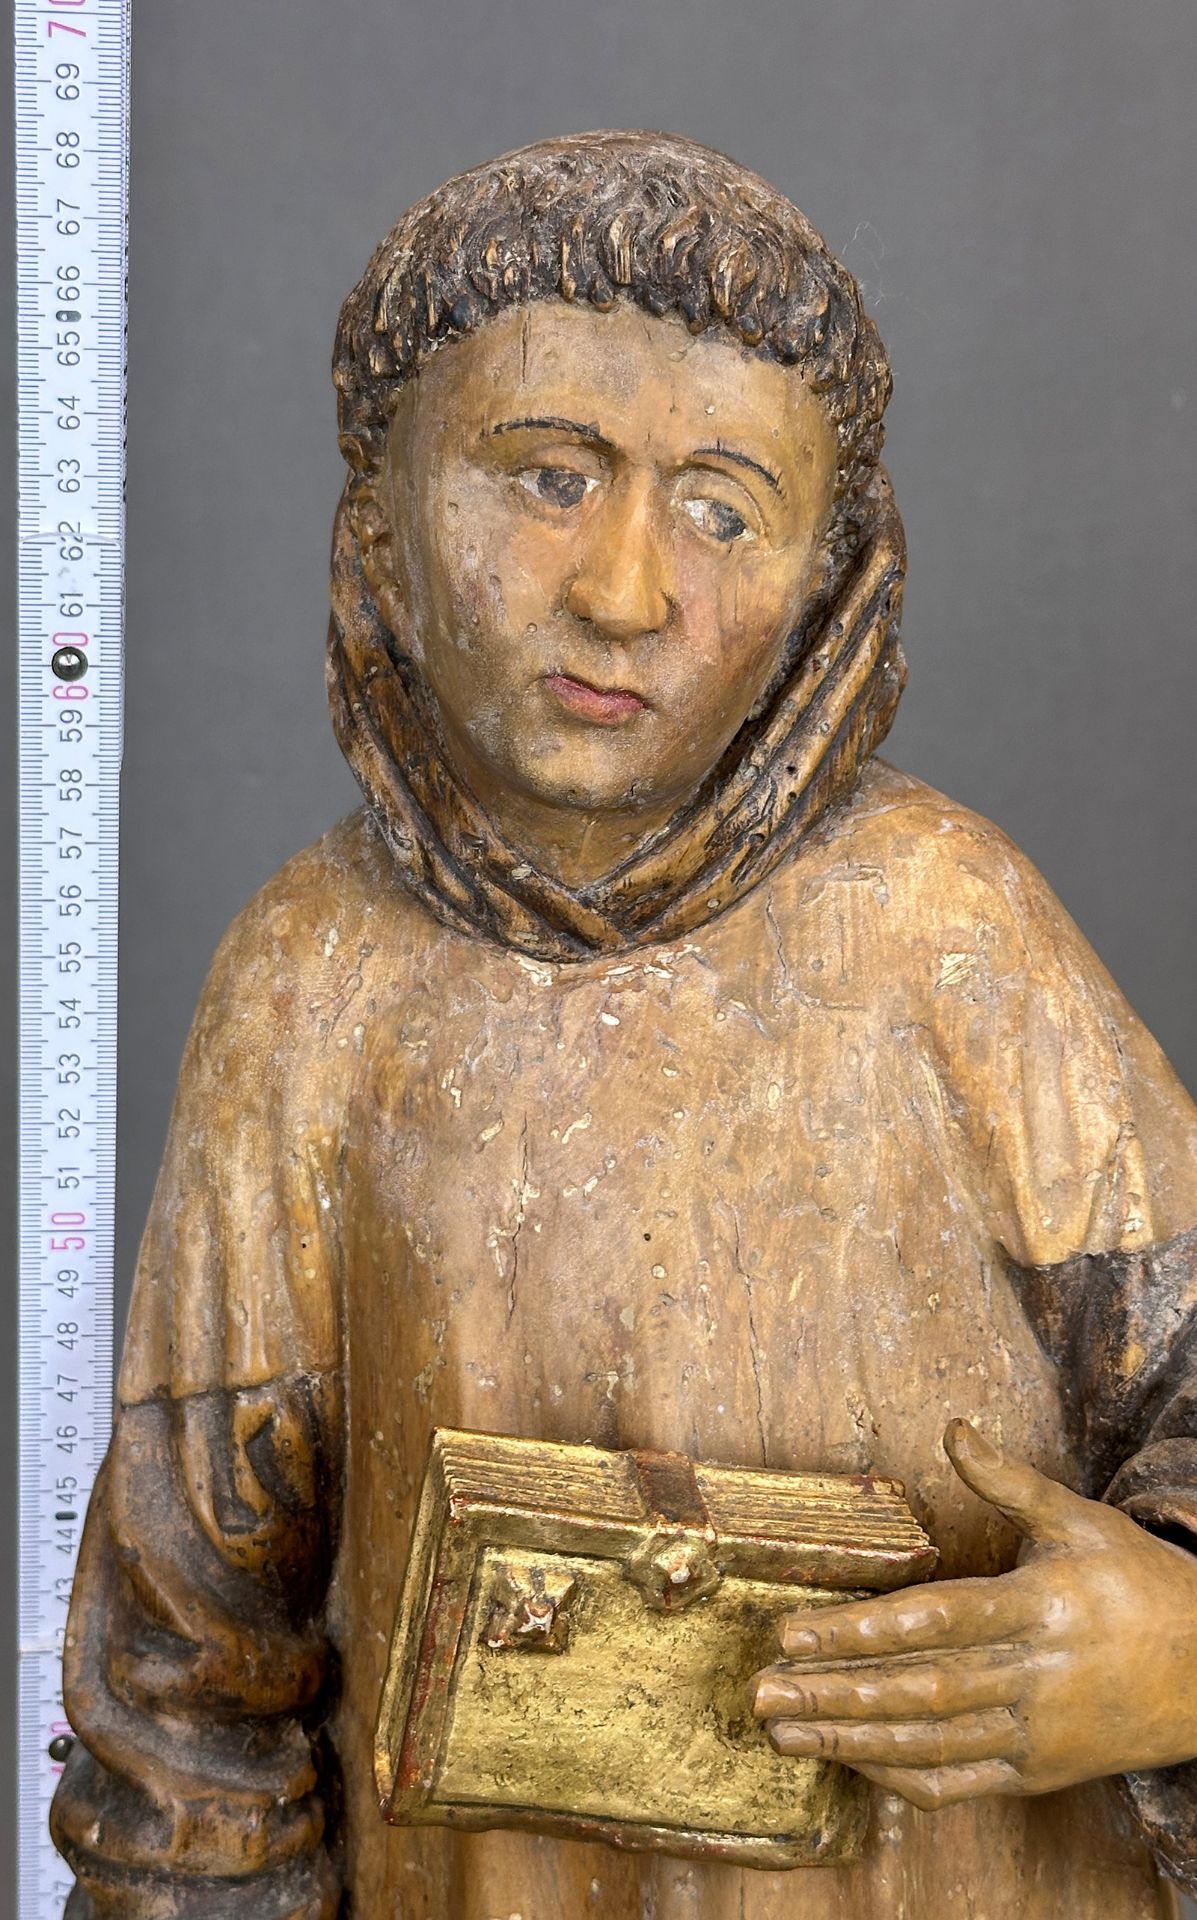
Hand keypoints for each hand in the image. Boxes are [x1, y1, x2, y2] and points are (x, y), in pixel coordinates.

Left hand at [750, 1419, 1196, 1809]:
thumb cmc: (1138, 1584)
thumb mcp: (1080, 1521)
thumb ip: (1009, 1481)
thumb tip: (953, 1426)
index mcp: (1042, 1608)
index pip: (935, 1620)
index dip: (861, 1630)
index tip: (793, 1632)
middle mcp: (1036, 1678)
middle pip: (920, 1690)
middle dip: (834, 1693)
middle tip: (762, 1689)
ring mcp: (1037, 1734)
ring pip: (930, 1744)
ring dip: (850, 1741)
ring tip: (782, 1729)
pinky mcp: (1038, 1774)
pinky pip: (960, 1782)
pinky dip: (901, 1776)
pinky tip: (850, 1760)